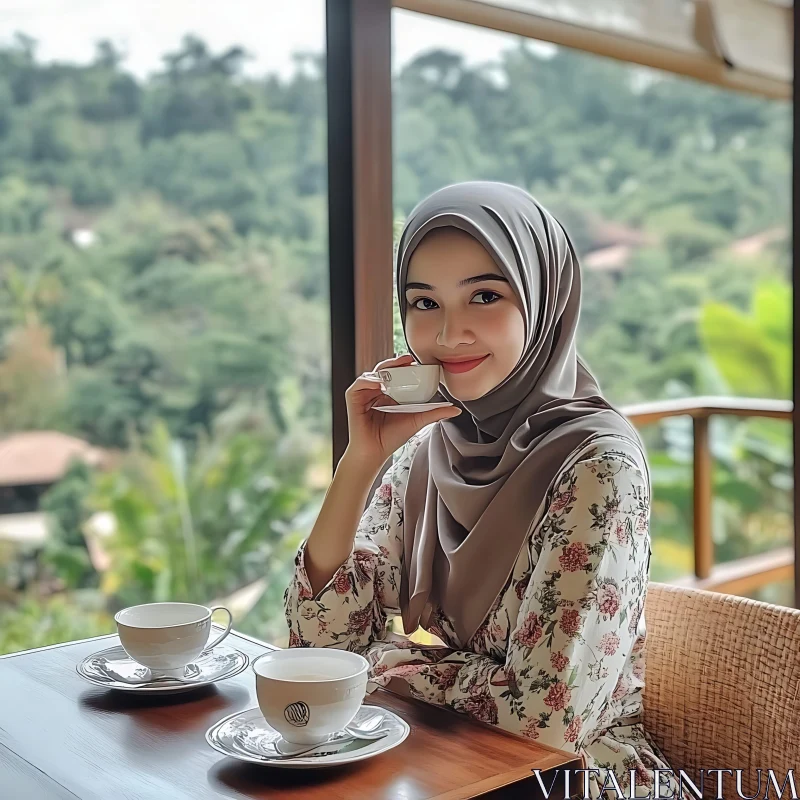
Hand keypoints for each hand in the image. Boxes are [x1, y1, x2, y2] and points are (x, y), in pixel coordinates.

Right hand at [343, 353, 460, 471]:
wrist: (375, 452)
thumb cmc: (392, 437)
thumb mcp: (417, 420)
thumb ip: (435, 413)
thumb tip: (456, 409)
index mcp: (388, 393)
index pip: (396, 374)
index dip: (405, 366)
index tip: (417, 362)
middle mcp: (375, 391)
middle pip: (384, 370)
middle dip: (395, 363)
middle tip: (408, 360)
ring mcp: (363, 394)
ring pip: (373, 373)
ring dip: (383, 369)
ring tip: (396, 370)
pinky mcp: (353, 399)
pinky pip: (359, 384)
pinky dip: (369, 381)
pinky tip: (379, 383)